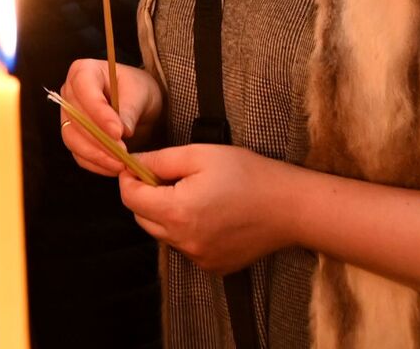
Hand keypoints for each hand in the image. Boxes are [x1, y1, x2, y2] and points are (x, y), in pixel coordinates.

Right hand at [59, 60, 162, 176]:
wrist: (138, 105)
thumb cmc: (138, 91)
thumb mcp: (141, 93)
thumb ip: (130, 109)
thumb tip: (122, 132)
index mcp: (83, 71)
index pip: (84, 90)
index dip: (99, 112)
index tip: (118, 131)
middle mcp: (69, 92)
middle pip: (75, 118)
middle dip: (99, 139)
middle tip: (123, 152)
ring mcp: (68, 116)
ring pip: (72, 139)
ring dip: (96, 155)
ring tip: (120, 163)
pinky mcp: (72, 136)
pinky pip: (78, 154)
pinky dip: (95, 164)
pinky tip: (113, 167)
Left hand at [119, 144, 296, 274]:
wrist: (290, 207)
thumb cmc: (248, 174)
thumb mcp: (199, 154)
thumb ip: (158, 160)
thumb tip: (131, 163)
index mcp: (177, 212)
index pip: (130, 198)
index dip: (129, 178)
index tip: (136, 165)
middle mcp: (184, 241)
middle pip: (142, 218)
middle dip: (146, 195)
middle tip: (167, 175)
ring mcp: (198, 257)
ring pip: (162, 233)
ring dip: (165, 213)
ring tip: (192, 192)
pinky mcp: (212, 265)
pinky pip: (184, 246)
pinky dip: (185, 229)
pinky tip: (208, 212)